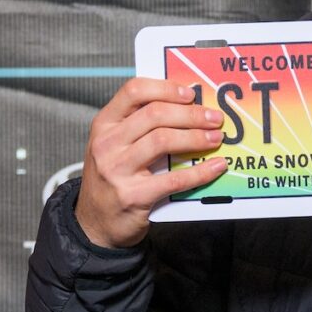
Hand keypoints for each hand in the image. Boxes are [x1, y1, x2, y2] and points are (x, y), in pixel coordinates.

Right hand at [71, 78, 230, 248]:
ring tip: (216, 139)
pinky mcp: (133, 196)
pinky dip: (199, 172)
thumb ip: (138, 126)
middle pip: (155, 114)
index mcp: (104, 124)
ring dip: (196, 137)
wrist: (95, 223)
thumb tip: (186, 107)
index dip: (166, 88)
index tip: (191, 94)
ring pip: (163, 140)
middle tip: (214, 118)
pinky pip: (174, 179)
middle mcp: (107, 143)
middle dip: (191, 114)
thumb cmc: (111, 179)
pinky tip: (215, 167)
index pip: (133, 91)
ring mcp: (117, 170)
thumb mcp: (113, 146)